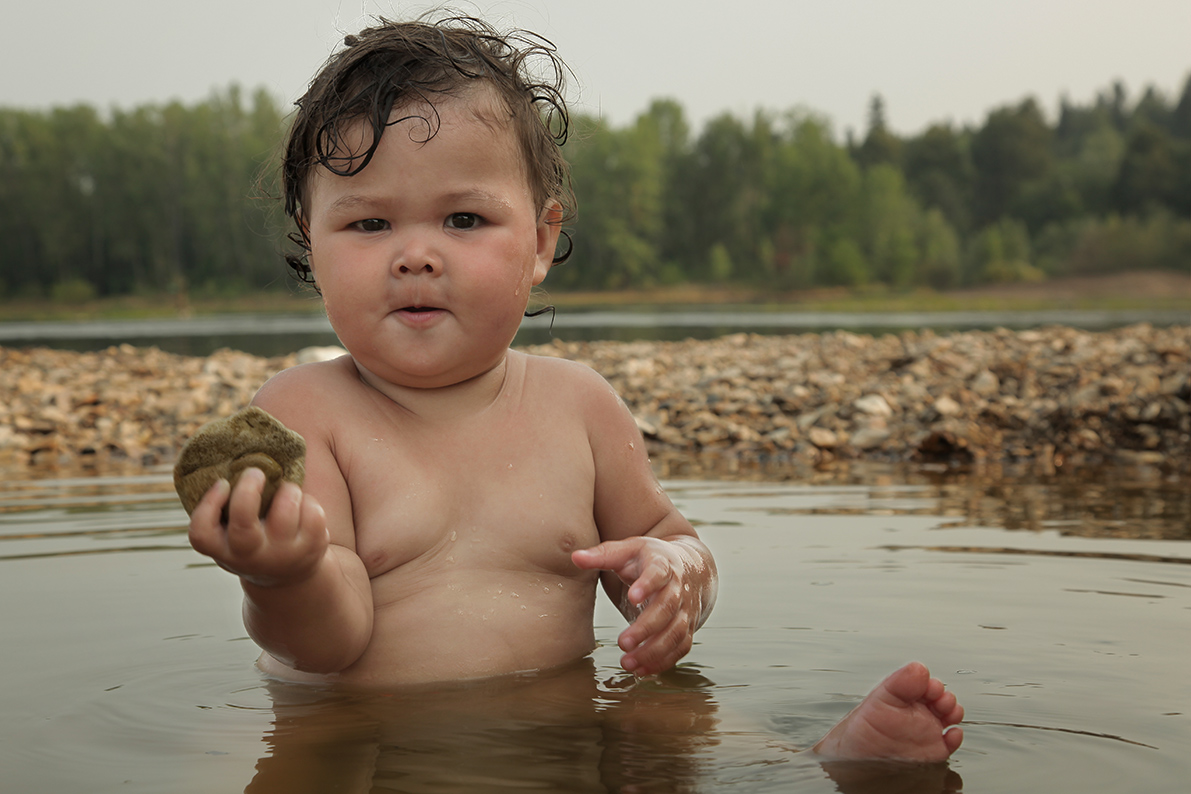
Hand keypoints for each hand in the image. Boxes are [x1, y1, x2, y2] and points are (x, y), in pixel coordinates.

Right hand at [188, 467, 328, 587]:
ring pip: (286, 511)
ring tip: (287, 491)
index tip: (223, 483)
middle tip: (256, 472)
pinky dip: (308, 502)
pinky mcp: (311, 550)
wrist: (289, 576)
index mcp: (223, 551)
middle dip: (248, 490)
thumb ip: (228, 505)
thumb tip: (235, 443)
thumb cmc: (253, 539)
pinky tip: (302, 508)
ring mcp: (282, 555)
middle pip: (243, 524)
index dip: (209, 504)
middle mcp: (250, 556)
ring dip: (288, 491)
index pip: (202, 533)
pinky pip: (313, 513)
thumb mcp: (233, 530)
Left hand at [572, 536, 710, 675]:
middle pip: (667, 608)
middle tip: (622, 643)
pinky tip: (642, 670)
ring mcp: (685, 609)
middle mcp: (678, 587)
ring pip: (676, 632)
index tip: (632, 598)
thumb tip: (575, 557)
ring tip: (628, 663)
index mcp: (662, 564)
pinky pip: (680, 647)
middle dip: (646, 628)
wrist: (688, 568)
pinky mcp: (687, 627)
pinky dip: (664, 661)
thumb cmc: (649, 560)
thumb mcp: (627, 551)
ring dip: (654, 651)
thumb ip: (602, 555)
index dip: (647, 585)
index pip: (658, 573)